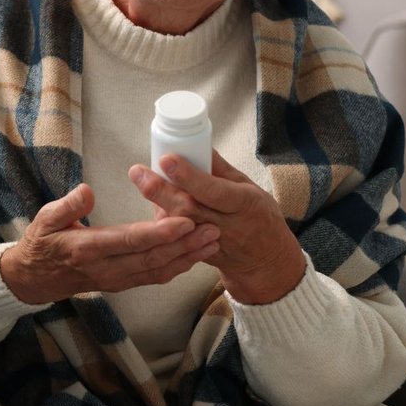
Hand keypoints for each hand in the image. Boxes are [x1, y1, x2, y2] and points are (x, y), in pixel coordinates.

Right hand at [0, 183, 219, 303]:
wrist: (34, 279)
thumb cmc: (41, 243)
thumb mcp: (45, 218)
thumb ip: (68, 206)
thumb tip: (87, 191)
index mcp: (87, 249)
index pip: (129, 240)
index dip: (159, 233)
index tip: (185, 220)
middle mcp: (106, 268)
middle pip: (152, 259)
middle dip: (185, 245)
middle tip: (213, 229)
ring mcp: (116, 280)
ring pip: (158, 271)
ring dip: (187, 258)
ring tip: (213, 241)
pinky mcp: (122, 284)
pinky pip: (154, 278)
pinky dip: (177, 268)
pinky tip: (195, 255)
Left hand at [128, 152, 305, 304]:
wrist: (267, 261)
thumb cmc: (259, 216)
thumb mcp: (250, 188)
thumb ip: (222, 169)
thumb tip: (199, 143)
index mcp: (244, 204)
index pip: (213, 190)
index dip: (189, 176)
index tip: (167, 159)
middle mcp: (227, 225)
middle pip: (188, 209)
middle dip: (160, 190)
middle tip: (138, 172)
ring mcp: (212, 243)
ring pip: (178, 226)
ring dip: (157, 204)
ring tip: (142, 180)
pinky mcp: (200, 255)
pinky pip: (176, 239)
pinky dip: (163, 221)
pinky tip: (156, 205)